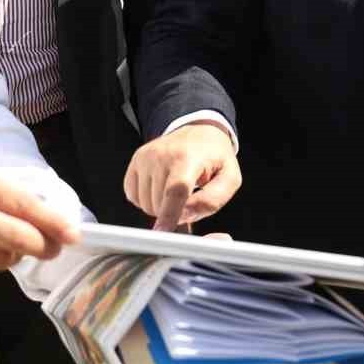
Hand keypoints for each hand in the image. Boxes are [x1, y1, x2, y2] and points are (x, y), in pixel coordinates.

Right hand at [124, 122, 240, 231]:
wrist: (199, 131)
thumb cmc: (215, 157)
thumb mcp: (229, 178)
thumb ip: (212, 200)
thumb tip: (185, 216)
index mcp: (188, 157)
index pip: (176, 190)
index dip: (169, 214)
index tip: (164, 232)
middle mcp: (162, 155)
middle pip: (159, 204)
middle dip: (174, 213)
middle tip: (189, 200)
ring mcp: (145, 157)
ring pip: (145, 204)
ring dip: (161, 207)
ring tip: (177, 191)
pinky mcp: (136, 161)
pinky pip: (134, 196)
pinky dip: (147, 199)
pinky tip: (162, 187)